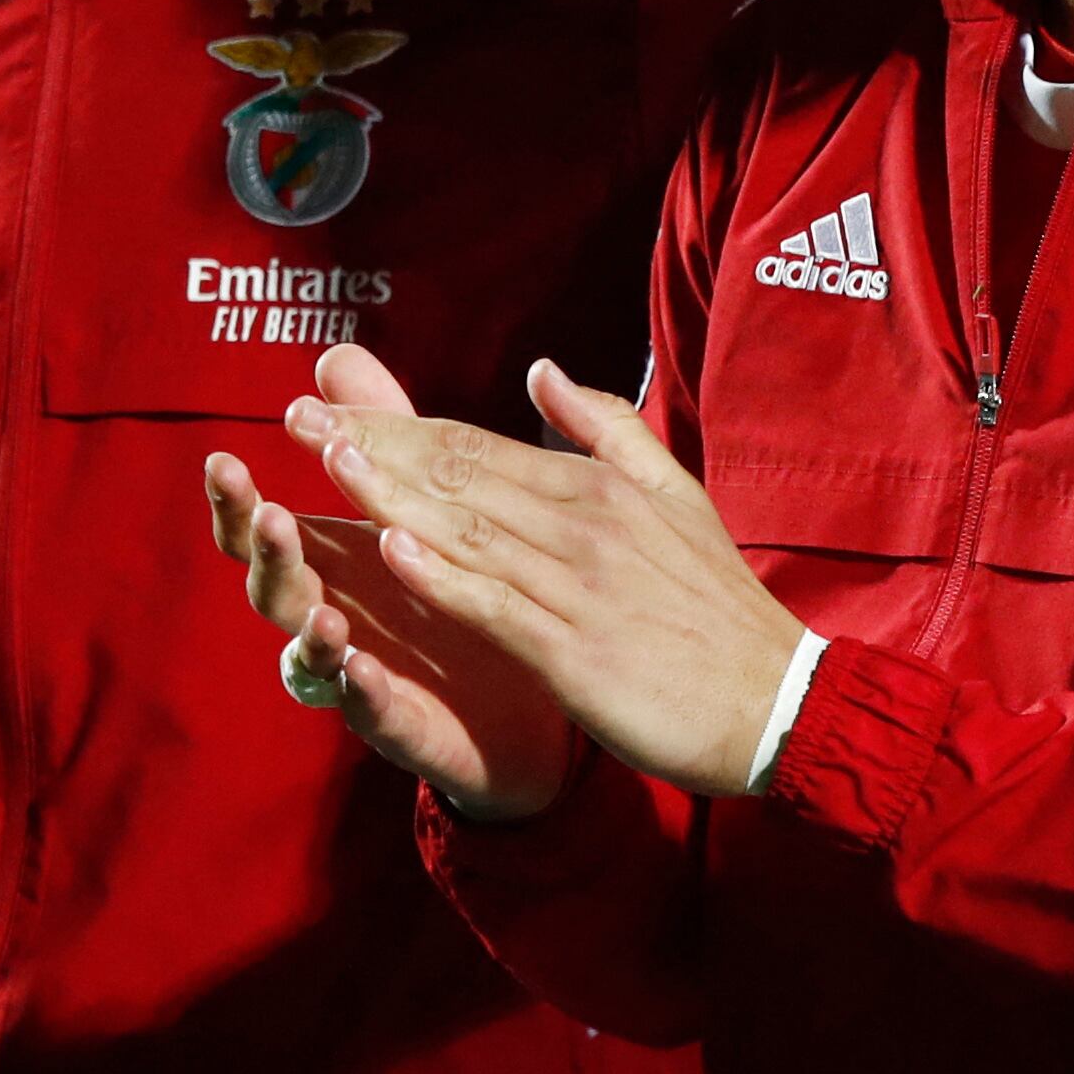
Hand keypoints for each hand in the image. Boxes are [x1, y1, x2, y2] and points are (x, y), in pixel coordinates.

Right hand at [207, 347, 579, 820]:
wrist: (543, 696)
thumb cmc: (468, 589)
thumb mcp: (430, 500)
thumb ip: (384, 431)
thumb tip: (335, 354)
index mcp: (338, 559)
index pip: (265, 525)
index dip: (238, 501)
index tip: (221, 460)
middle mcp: (336, 614)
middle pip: (273, 586)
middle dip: (264, 554)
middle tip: (266, 516)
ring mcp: (363, 673)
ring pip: (310, 655)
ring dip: (308, 630)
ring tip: (321, 609)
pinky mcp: (406, 724)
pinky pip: (374, 714)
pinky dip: (362, 694)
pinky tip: (361, 673)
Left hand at [288, 347, 808, 803]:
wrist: (775, 702)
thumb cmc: (717, 606)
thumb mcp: (675, 495)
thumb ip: (606, 429)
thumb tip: (540, 371)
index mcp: (598, 488)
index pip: (477, 447)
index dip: (398, 426)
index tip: (325, 406)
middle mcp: (584, 527)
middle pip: (462, 477)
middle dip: (376, 447)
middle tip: (298, 420)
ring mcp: (580, 589)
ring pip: (472, 533)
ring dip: (397, 496)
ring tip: (332, 462)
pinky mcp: (578, 654)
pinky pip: (501, 608)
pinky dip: (448, 578)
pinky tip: (395, 553)